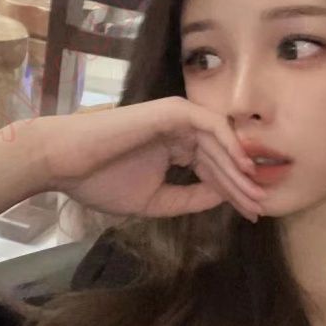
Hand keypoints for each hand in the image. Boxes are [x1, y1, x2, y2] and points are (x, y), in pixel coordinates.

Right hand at [38, 96, 267, 221]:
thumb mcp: (156, 200)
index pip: (214, 170)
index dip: (233, 193)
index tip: (251, 215)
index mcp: (177, 149)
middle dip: (242, 185)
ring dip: (239, 168)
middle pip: (223, 158)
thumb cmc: (100, 181)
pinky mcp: (173, 110)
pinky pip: (211, 125)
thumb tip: (223, 198)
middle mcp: (181, 131)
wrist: (65, 164)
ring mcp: (178, 118)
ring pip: (221, 142)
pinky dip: (229, 144)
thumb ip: (190, 198)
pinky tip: (242, 168)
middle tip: (261, 208)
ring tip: (256, 193)